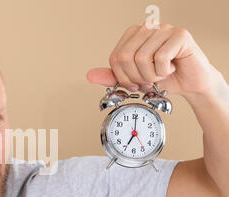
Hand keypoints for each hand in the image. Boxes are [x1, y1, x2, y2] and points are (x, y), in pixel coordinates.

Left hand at [86, 23, 223, 98]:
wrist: (190, 83)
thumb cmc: (164, 78)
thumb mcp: (133, 80)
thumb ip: (112, 77)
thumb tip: (90, 75)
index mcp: (133, 35)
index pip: (115, 57)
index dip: (123, 77)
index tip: (135, 84)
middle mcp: (147, 28)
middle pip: (126, 57)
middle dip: (136, 77)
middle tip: (148, 81)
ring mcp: (164, 29)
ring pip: (142, 58)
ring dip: (151, 76)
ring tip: (160, 75)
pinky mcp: (180, 34)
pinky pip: (161, 58)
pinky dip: (164, 72)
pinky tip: (171, 68)